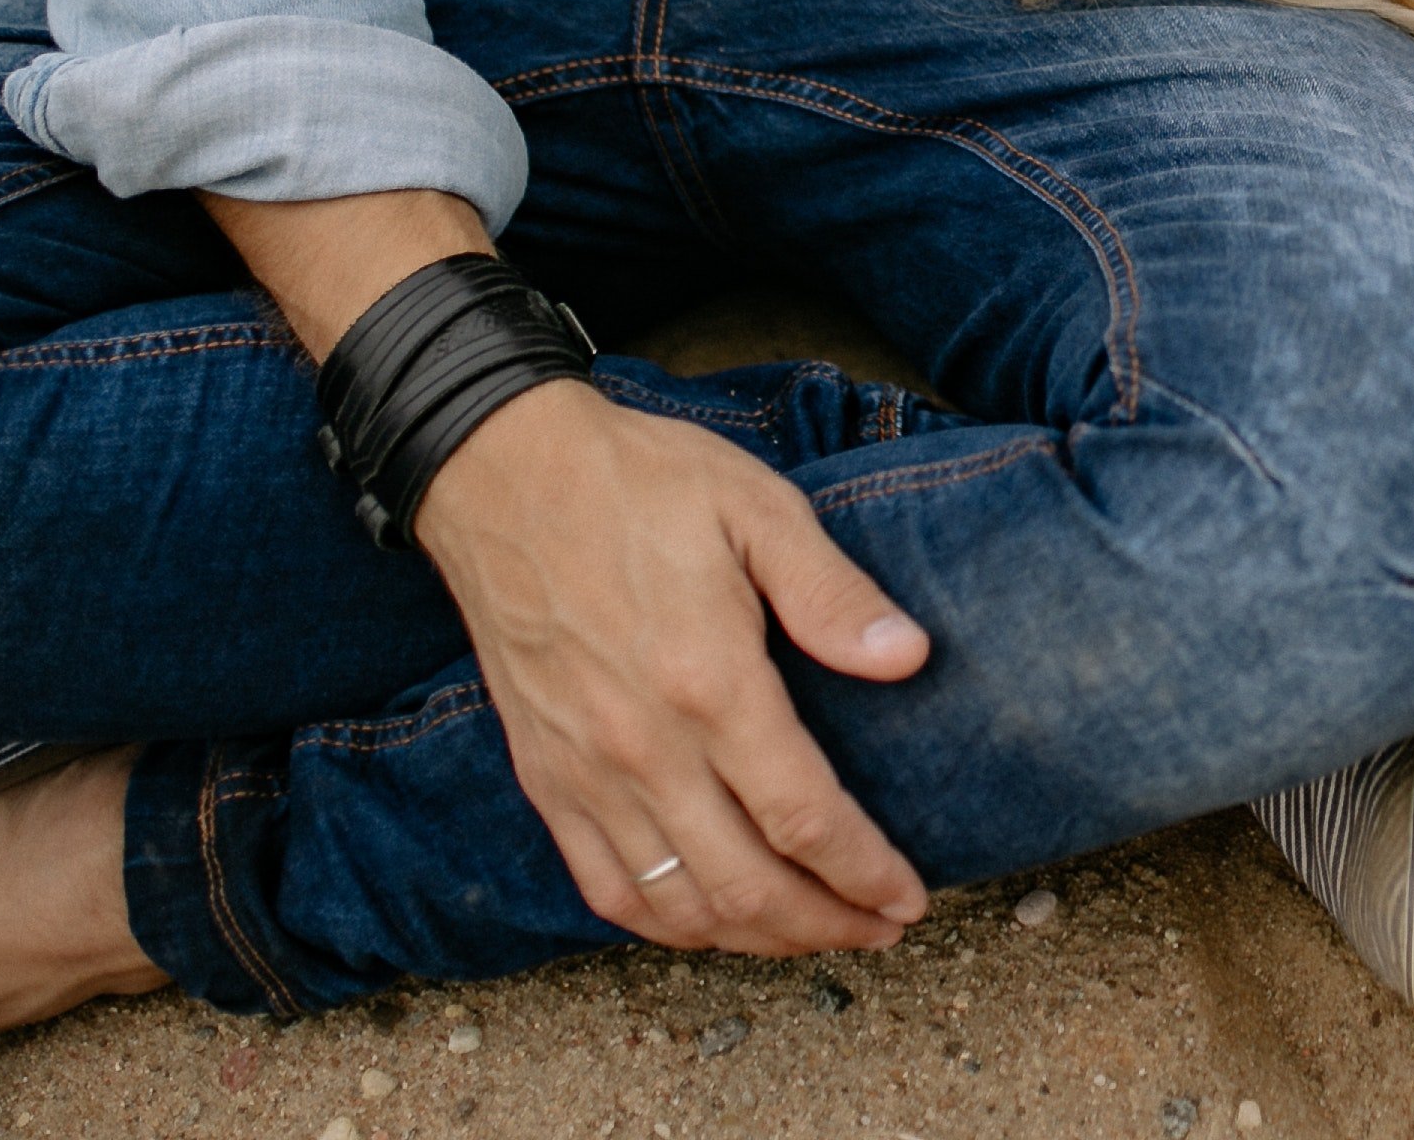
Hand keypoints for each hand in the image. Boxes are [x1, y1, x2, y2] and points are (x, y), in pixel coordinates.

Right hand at [415, 381, 933, 955]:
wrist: (503, 474)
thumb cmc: (639, 484)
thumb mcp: (758, 509)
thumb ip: (832, 593)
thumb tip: (910, 658)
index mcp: (710, 682)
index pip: (803, 817)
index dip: (864, 872)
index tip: (909, 897)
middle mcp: (644, 747)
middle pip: (748, 885)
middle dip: (827, 924)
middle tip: (882, 929)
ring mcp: (585, 772)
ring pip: (678, 905)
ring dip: (754, 939)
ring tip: (813, 934)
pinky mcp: (544, 778)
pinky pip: (606, 888)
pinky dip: (666, 927)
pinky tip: (709, 923)